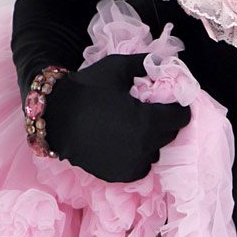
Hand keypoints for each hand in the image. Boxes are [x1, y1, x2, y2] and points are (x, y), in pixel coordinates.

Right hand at [44, 53, 190, 182]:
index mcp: (147, 120)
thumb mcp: (117, 68)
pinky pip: (140, 166)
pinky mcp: (118, 175)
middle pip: (170, 134)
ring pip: (156, 151)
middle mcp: (143, 146)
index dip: (178, 107)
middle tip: (151, 110)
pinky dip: (137, 155)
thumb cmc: (87, 89)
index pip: (181, 117)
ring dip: (152, 140)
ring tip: (135, 126)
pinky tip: (124, 141)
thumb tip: (164, 61)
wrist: (55, 117)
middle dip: (165, 121)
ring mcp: (130, 164)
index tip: (169, 101)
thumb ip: (145, 63)